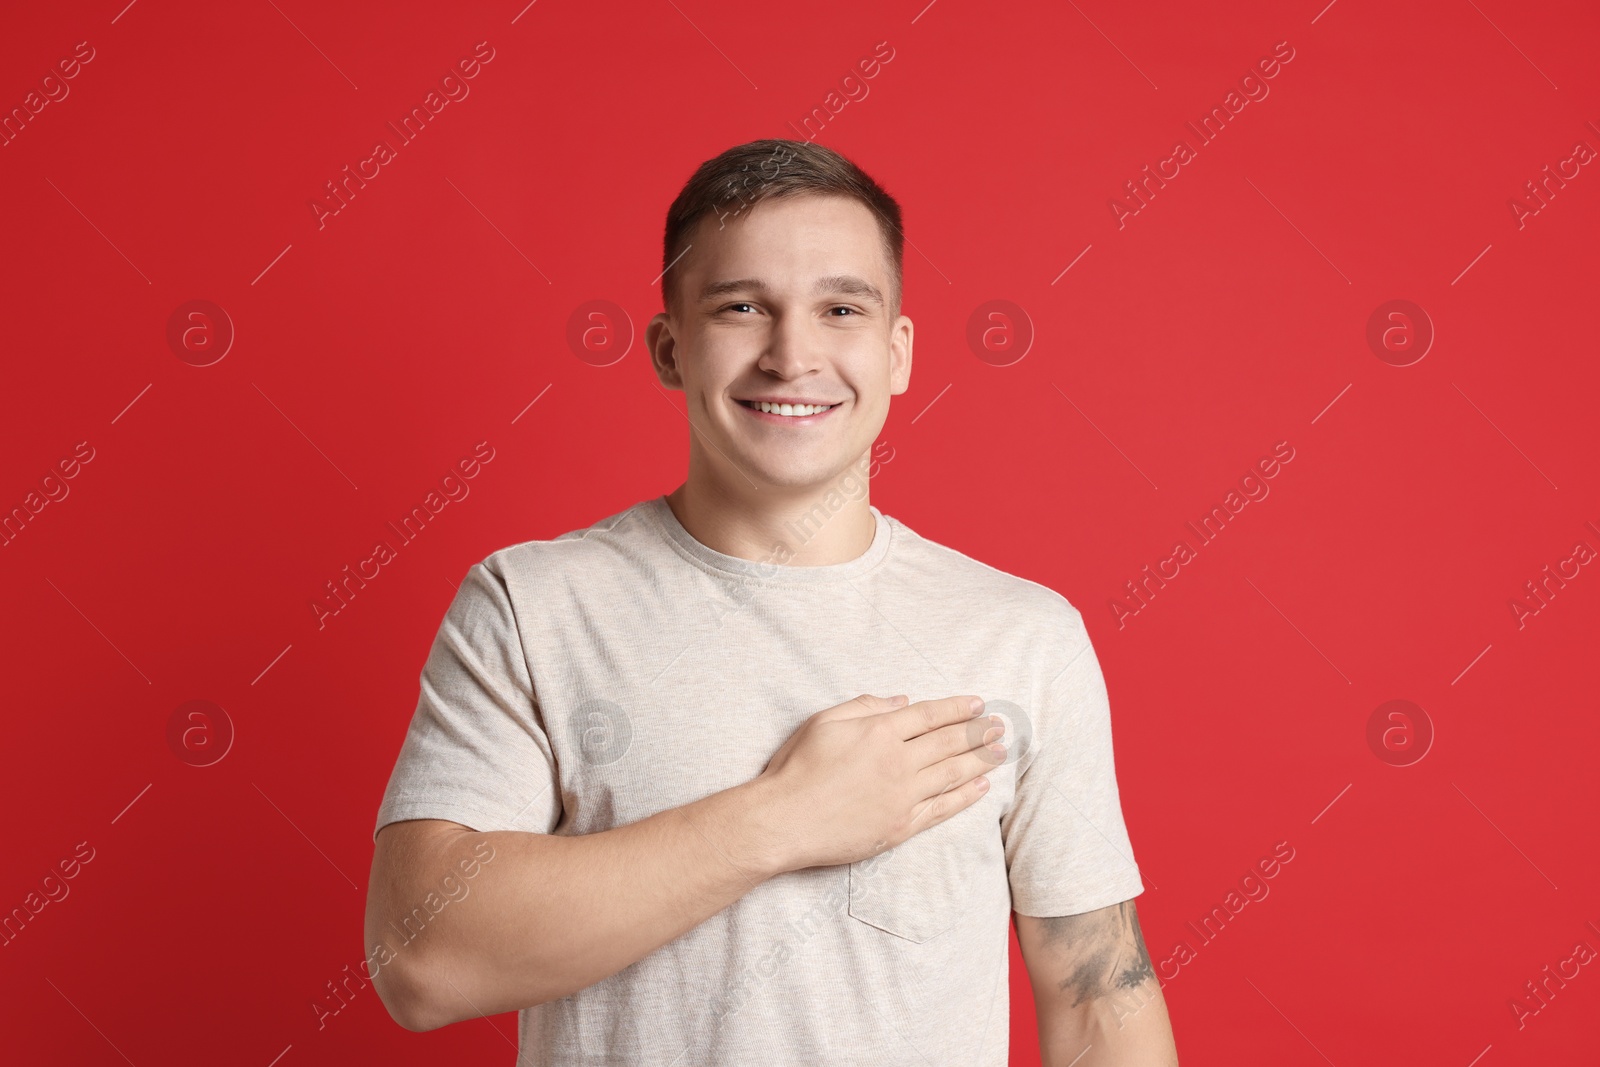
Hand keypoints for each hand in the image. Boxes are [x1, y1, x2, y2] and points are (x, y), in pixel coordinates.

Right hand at [755, 693, 1006, 871]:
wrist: (784, 820)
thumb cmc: (797, 767)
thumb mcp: (824, 721)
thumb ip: (865, 706)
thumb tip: (901, 701)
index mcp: (879, 731)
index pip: (928, 715)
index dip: (956, 709)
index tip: (978, 705)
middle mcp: (897, 762)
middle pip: (948, 743)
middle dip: (978, 732)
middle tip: (1001, 727)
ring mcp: (902, 796)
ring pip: (952, 774)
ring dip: (980, 761)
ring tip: (1001, 752)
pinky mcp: (901, 826)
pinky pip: (942, 809)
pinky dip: (965, 798)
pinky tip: (982, 788)